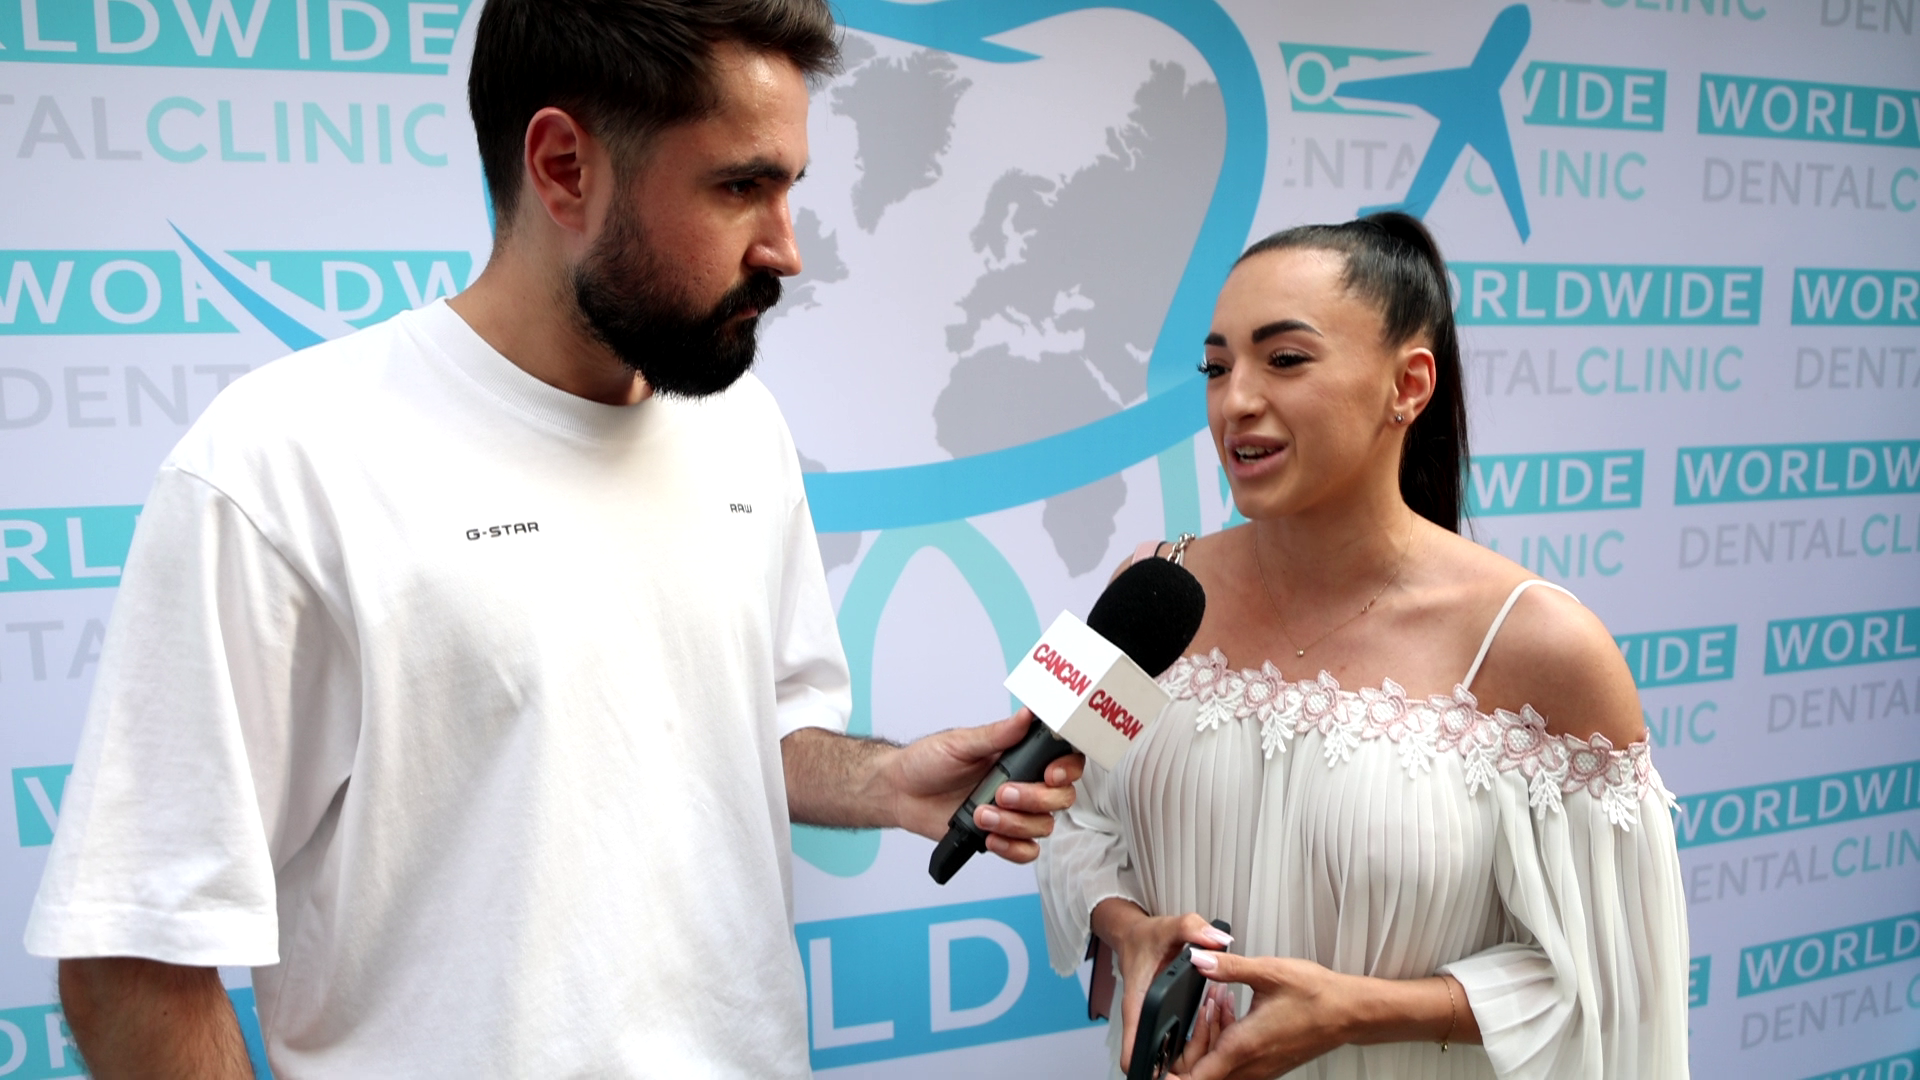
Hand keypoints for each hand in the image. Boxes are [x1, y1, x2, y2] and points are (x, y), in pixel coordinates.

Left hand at [885, 708, 1082, 861]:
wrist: (901, 792)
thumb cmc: (927, 761)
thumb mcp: (960, 743)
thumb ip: (997, 734)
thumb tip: (1026, 714)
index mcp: (1020, 756)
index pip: (1064, 761)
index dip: (1067, 769)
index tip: (1051, 774)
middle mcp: (1024, 784)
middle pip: (1060, 798)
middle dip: (1035, 799)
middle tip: (1002, 793)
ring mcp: (1013, 813)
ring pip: (1042, 826)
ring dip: (1015, 824)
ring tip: (981, 814)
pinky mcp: (1000, 836)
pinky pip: (1025, 851)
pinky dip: (1012, 847)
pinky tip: (990, 837)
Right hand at [1095, 905, 1234, 1065]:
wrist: (1136, 936)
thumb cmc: (1146, 937)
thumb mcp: (1170, 927)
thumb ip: (1194, 929)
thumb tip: (1218, 940)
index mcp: (1139, 1002)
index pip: (1133, 1048)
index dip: (1147, 1065)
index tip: (1169, 1070)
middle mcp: (1143, 1016)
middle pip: (1154, 1058)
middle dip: (1180, 1060)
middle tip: (1206, 1042)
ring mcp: (1151, 1019)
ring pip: (1167, 1051)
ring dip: (1192, 1047)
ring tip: (1214, 1025)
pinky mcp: (1160, 1018)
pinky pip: (1174, 1038)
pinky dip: (1196, 1034)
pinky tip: (1213, 1019)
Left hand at [1169, 953, 1353, 1079]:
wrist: (1349, 1011)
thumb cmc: (1316, 996)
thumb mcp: (1268, 972)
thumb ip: (1228, 967)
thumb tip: (1198, 959)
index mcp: (1244, 1046)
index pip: (1195, 1077)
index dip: (1172, 1075)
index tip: (1159, 1066)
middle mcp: (1250, 1065)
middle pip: (1202, 1072)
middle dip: (1190, 1042)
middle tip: (1198, 1009)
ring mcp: (1260, 1069)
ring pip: (1218, 1067)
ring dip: (1209, 1038)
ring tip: (1218, 1001)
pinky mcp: (1267, 1065)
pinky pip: (1235, 1063)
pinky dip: (1225, 1039)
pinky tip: (1232, 1010)